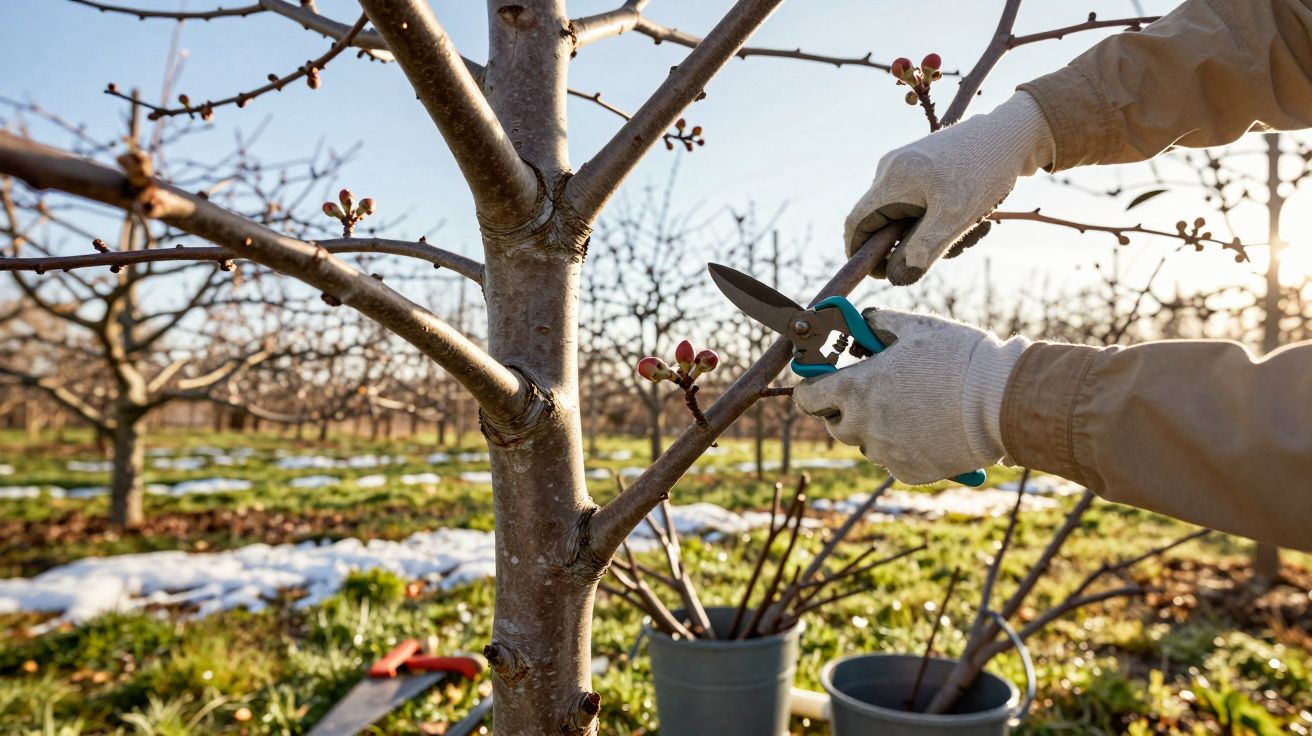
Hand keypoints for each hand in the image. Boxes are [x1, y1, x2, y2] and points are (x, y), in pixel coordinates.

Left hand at [792, 308, 1029, 483]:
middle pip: (836, 423)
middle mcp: (864, 426)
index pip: (807, 397)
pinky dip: (903, 449)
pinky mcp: (909, 473)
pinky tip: (927, 430)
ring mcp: (886, 453)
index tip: (824, 382)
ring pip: (866, 444)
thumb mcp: (915, 326)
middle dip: (847, 408)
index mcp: (856, 389)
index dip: (813, 388)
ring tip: (910, 409)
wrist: (1002, 401)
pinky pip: (893, 462)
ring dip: (876, 429)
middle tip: (874, 392)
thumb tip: (864, 322)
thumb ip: (879, 322)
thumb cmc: (958, 358)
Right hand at [846, 92, 1053, 284]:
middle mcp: (891, 170)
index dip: (860, 254)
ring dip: (935, 232)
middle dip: (912, 244)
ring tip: (974, 227)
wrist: (1012, 133)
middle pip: (884, 223)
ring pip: (906, 215)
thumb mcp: (955, 217)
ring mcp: (906, 166)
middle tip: (951, 249)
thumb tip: (896, 277)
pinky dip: (942, 217)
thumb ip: (923, 249)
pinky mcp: (921, 166)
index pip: (857, 224)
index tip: (880, 275)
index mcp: (891, 179)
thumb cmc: (984, 170)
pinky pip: (920, 203)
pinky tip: (974, 214)